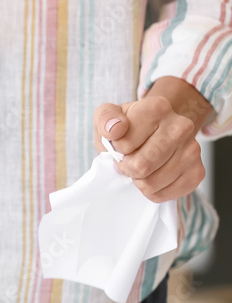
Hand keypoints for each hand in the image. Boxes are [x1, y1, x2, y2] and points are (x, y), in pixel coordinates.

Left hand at [93, 78, 212, 202]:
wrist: (152, 133)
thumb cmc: (126, 127)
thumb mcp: (107, 116)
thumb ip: (105, 118)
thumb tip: (115, 129)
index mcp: (157, 108)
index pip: (125, 145)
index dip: (116, 151)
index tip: (120, 145)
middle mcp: (181, 126)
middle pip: (142, 166)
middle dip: (127, 168)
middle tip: (128, 160)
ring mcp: (193, 150)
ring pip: (152, 183)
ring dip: (139, 181)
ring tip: (141, 167)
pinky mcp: (197, 172)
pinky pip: (164, 195)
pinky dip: (152, 192)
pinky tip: (153, 176)